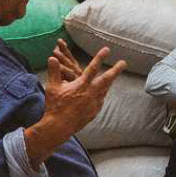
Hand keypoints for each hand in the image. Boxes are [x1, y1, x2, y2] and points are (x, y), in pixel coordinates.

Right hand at [25, 47, 126, 163]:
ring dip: (109, 82)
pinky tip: (101, 93)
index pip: (92, 68)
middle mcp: (90, 93)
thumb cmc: (54, 106)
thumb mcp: (52, 87)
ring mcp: (93, 104)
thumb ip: (54, 71)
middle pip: (106, 79)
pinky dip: (102, 95)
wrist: (59, 127)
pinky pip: (100, 101)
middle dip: (116, 70)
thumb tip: (51, 57)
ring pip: (105, 90)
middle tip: (123, 63)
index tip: (107, 49)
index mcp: (81, 86)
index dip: (100, 57)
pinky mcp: (94, 112)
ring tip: (112, 77)